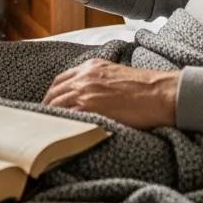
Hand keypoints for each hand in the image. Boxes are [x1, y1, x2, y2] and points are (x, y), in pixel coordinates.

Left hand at [41, 59, 178, 129]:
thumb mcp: (116, 74)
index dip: (52, 95)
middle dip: (47, 107)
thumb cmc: (144, 87)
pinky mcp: (89, 108)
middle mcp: (84, 77)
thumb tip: (91, 97)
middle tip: (44, 123)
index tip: (49, 106)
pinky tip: (57, 135)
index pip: (60, 81)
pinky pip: (65, 118)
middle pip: (54, 94)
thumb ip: (99, 81)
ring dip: (49, 118)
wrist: (158, 93)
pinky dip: (58, 126)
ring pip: (56, 106)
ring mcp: (85, 92)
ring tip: (47, 132)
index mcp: (90, 67)